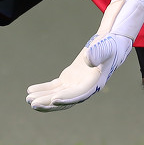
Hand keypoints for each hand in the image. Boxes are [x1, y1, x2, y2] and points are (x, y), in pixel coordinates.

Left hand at [26, 0, 143, 111]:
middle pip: (66, 98)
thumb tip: (88, 57)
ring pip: (58, 94)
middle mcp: (86, 86)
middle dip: (50, 102)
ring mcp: (77, 83)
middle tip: (33, 104)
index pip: (80, 93)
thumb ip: (99, 49)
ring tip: (28, 100)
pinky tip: (30, 91)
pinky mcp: (70, 79)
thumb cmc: (112, 41)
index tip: (54, 100)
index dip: (68, 98)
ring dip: (43, 98)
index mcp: (96, 80)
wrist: (115, 40)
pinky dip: (44, 89)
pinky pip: (55, 87)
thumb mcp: (107, 42)